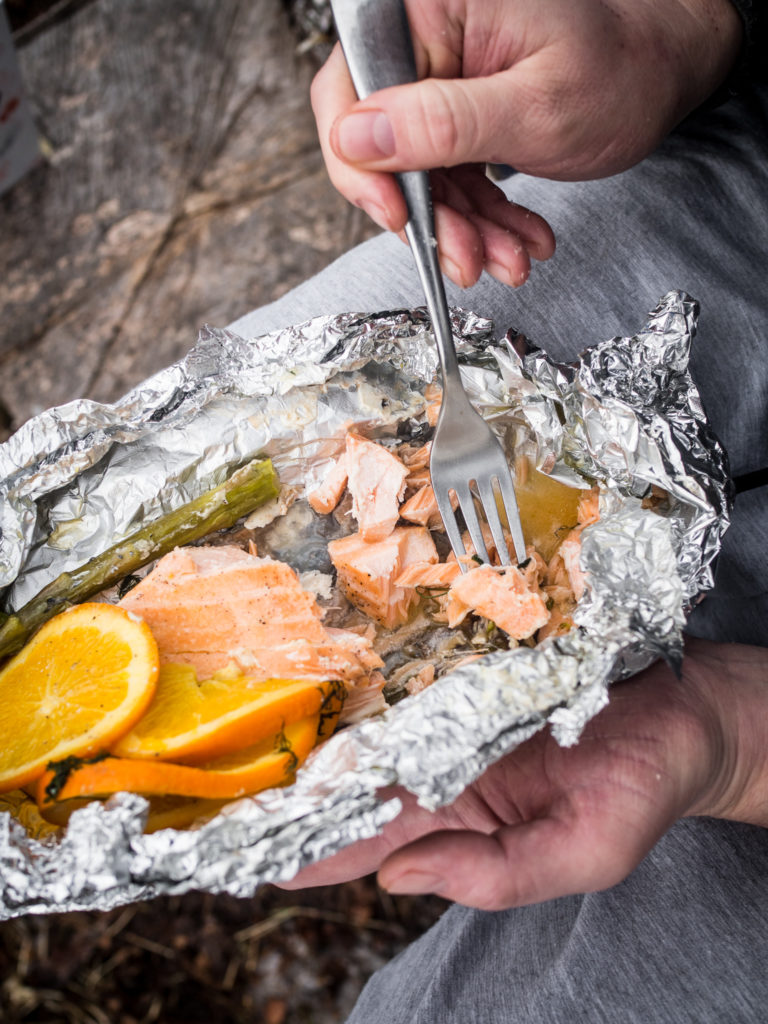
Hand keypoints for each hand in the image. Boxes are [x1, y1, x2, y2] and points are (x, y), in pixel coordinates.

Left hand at [283, 638, 767, 909]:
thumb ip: (493, 877)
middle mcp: (441, 768)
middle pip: (352, 780)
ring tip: (246, 718)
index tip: (239, 853)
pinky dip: (367, 677)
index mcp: (458, 824)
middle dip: (290, 784)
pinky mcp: (466, 668)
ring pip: (369, 723)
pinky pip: (407, 674)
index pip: (364, 844)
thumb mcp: (580, 855)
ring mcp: (449, 713)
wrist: (683, 715)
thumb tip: (393, 879)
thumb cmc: (641, 792)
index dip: (304, 851)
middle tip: (218, 777)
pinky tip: (323, 664)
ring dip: (315, 726)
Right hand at [311, 0, 740, 287]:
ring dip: (460, 228)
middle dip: (429, 214)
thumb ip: (442, 123)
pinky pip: (448, 177)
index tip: (399, 217)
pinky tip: (515, 240)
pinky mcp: (458, 114)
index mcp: (431, 9)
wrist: (667, 73)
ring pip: (417, 173)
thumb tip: (355, 138)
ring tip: (508, 258)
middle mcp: (427, 39)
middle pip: (381, 142)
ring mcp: (441, 79)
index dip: (363, 165)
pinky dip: (479, 218)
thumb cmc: (622, 70)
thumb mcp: (534, 107)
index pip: (352, 90)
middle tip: (466, 258)